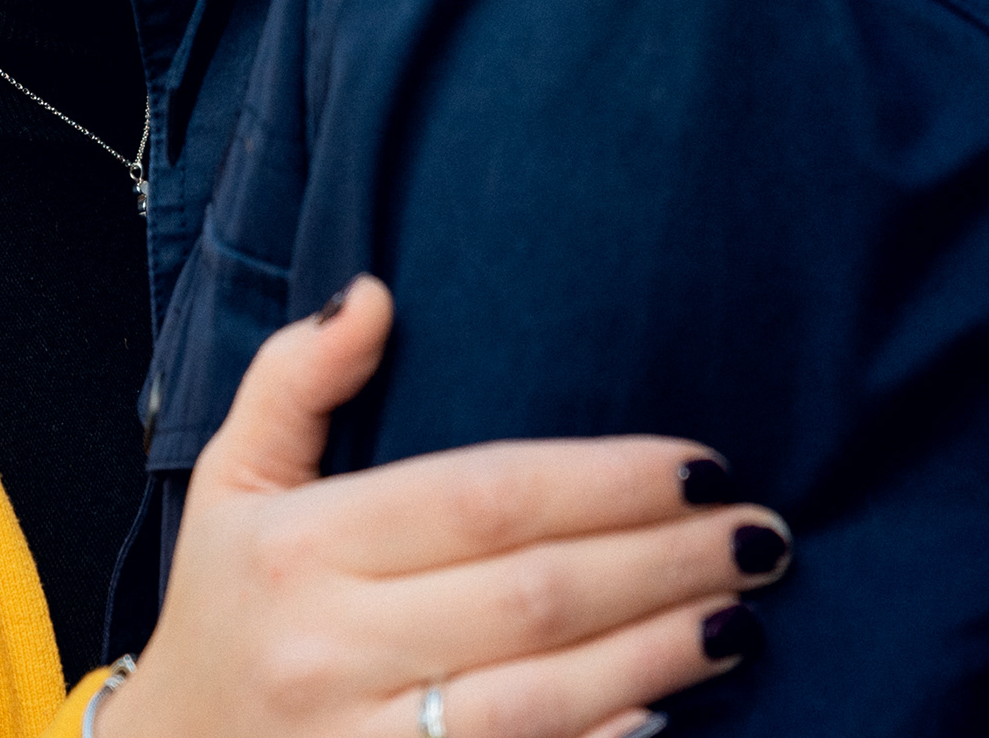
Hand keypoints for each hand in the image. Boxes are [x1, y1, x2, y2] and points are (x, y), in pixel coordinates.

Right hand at [105, 278, 787, 737]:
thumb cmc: (224, 607)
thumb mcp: (233, 479)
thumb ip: (296, 378)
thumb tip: (378, 293)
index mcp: (299, 546)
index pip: (482, 495)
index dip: (604, 478)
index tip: (701, 462)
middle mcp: (331, 648)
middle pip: (535, 597)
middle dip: (664, 561)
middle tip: (764, 533)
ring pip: (547, 702)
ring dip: (662, 657)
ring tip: (742, 613)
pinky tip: (672, 715)